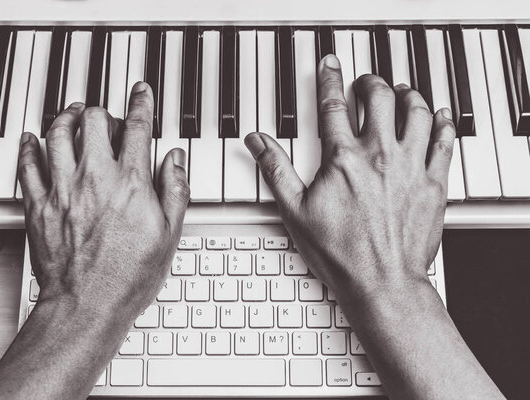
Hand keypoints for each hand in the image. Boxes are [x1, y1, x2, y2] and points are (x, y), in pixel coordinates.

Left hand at [18, 82, 189, 320]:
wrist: (87, 304)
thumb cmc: (128, 275)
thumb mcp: (169, 235)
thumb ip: (174, 190)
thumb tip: (174, 160)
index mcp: (130, 183)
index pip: (137, 128)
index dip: (141, 104)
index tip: (141, 93)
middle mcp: (94, 178)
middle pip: (93, 121)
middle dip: (102, 111)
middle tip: (107, 117)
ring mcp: (63, 189)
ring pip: (58, 133)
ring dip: (66, 117)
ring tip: (73, 115)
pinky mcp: (38, 205)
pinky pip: (27, 164)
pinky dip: (28, 146)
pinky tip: (32, 139)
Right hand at [245, 55, 454, 297]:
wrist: (381, 282)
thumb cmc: (340, 253)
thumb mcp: (295, 211)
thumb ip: (276, 170)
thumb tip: (258, 142)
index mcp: (344, 160)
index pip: (334, 105)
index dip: (330, 79)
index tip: (331, 65)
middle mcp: (380, 155)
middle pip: (379, 99)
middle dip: (371, 83)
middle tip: (366, 82)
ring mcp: (410, 167)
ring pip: (416, 111)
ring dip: (407, 95)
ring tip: (400, 93)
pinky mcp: (433, 183)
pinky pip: (444, 141)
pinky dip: (442, 122)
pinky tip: (438, 116)